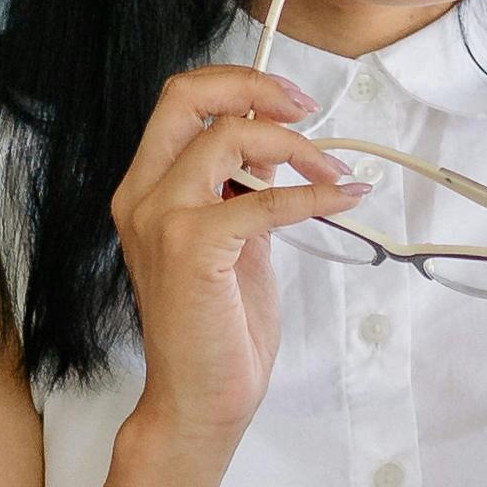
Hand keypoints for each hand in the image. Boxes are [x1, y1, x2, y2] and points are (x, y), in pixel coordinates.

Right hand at [110, 63, 355, 448]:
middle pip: (185, 96)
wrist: (198, 401)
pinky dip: (313, 194)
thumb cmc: (216, 331)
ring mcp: (160, 219)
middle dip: (253, 85)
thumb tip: (277, 150)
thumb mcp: (232, 243)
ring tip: (334, 173)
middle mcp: (142, 196)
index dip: (238, 85)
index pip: (180, 103)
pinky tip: (344, 198)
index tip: (290, 102)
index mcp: (146, 190)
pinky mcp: (191, 247)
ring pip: (229, 135)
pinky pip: (264, 199)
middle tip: (305, 108)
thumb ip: (241, 193)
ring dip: (296, 146)